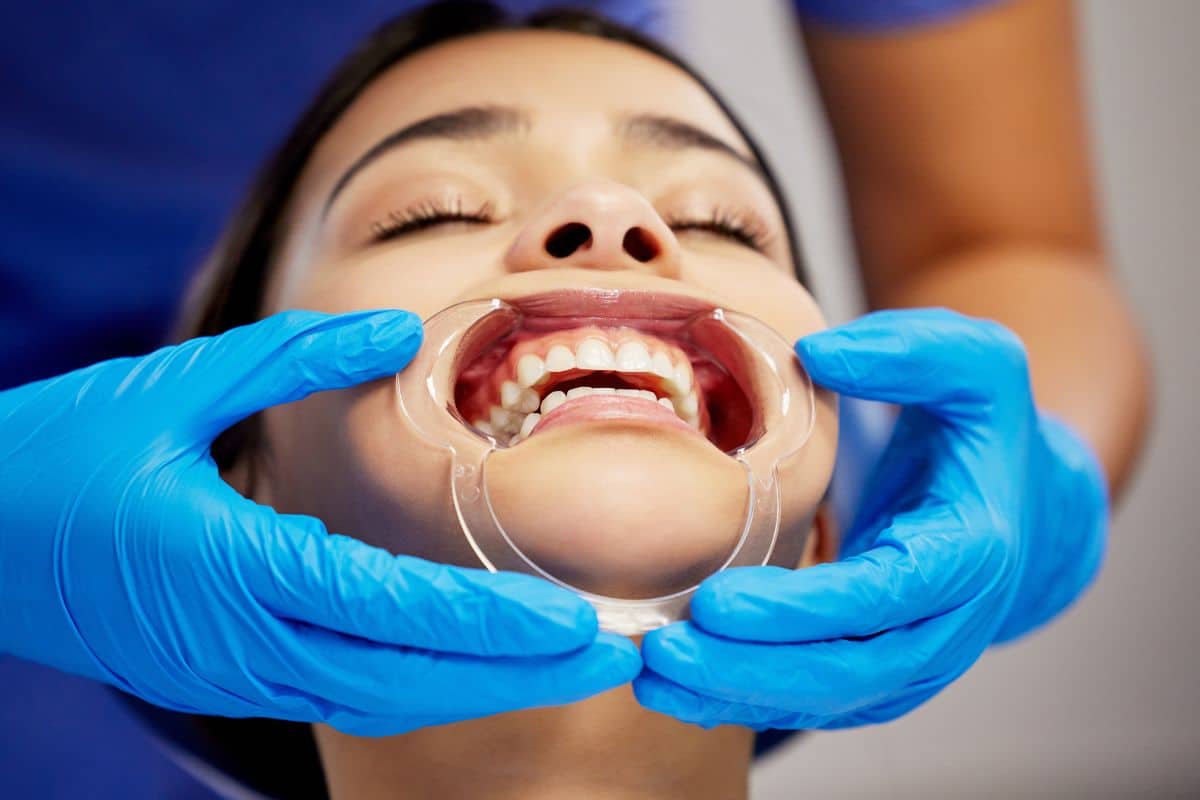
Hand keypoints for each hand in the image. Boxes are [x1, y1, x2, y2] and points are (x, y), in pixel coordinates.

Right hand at [0, 310, 637, 734]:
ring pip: (380, 698)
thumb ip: (289, 357)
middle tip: (613, 657)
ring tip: (568, 663)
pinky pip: (344, 694)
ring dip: (477, 686)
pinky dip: (421, 684)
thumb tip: (394, 328)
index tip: (574, 622)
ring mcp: (234, 669)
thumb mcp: (169, 385)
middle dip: (511, 673)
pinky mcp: (230, 673)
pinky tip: (477, 664)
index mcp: (229, 565)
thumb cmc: (58, 454)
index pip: (383, 608)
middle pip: (401, 677)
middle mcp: (242, 637)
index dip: (484, 622)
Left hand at [634, 309, 1106, 728]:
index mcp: (968, 552)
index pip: (880, 598)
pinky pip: (811, 702)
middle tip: (664, 650)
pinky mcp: (878, 676)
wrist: (1018, 501)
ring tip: (653, 676)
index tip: (715, 601)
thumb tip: (821, 356)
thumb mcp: (972, 363)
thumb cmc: (979, 426)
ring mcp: (913, 662)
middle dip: (750, 667)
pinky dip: (743, 702)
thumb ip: (908, 350)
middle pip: (846, 670)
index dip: (799, 610)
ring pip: (824, 700)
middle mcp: (946, 626)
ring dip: (735, 695)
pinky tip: (676, 692)